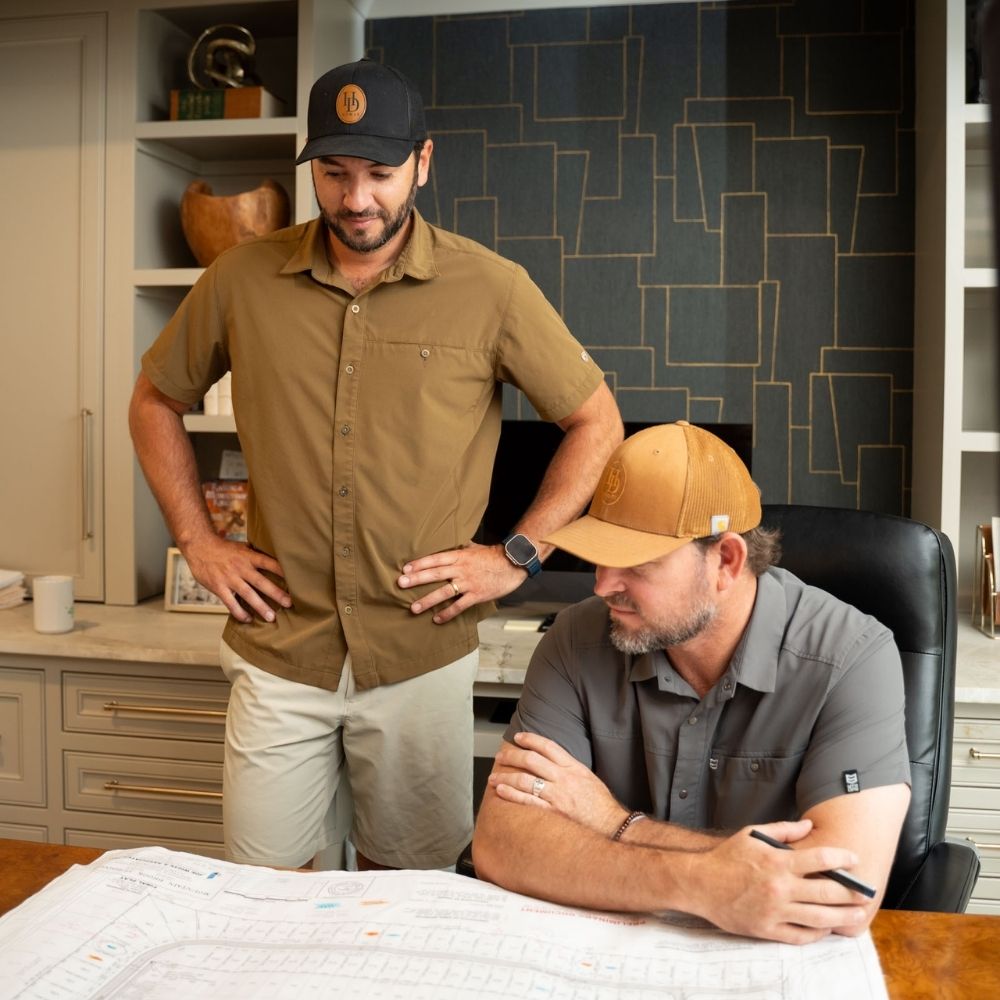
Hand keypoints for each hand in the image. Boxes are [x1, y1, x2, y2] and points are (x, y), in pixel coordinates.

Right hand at [181, 534, 290, 623]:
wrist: (199, 546)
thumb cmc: (223, 548)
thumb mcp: (241, 547)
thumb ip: (255, 555)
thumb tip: (275, 557)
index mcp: (248, 556)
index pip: (269, 563)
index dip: (282, 571)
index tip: (296, 580)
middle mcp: (240, 567)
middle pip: (261, 582)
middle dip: (276, 593)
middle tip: (289, 603)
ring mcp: (229, 578)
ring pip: (247, 595)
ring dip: (260, 607)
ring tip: (271, 617)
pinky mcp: (218, 587)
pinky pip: (230, 603)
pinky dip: (239, 612)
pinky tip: (247, 619)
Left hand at [398, 542, 525, 622]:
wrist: (513, 564)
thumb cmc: (493, 556)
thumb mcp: (475, 547)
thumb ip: (461, 547)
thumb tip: (450, 542)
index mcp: (460, 556)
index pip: (435, 559)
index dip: (420, 564)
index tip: (405, 569)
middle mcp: (462, 569)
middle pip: (435, 574)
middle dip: (417, 579)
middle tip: (401, 584)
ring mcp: (469, 583)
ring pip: (444, 592)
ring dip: (427, 600)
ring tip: (413, 607)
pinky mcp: (477, 595)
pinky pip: (459, 606)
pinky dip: (447, 613)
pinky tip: (437, 619)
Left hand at [488, 732, 626, 835]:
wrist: (611, 826)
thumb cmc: (601, 804)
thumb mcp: (588, 777)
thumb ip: (570, 768)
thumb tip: (552, 762)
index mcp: (574, 767)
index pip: (548, 746)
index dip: (530, 739)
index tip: (518, 738)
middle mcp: (564, 778)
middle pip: (532, 760)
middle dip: (512, 756)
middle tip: (500, 756)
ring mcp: (557, 796)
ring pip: (525, 780)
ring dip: (506, 776)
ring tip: (493, 776)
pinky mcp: (553, 813)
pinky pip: (527, 801)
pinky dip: (511, 794)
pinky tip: (501, 790)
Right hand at [685, 821, 869, 943]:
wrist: (700, 883)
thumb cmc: (727, 857)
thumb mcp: (752, 835)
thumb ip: (783, 830)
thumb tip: (809, 825)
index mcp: (777, 862)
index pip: (820, 859)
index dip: (842, 859)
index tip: (854, 859)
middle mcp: (780, 888)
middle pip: (827, 892)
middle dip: (851, 893)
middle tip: (866, 893)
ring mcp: (774, 911)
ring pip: (819, 918)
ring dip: (842, 917)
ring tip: (857, 915)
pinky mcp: (767, 929)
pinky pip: (800, 936)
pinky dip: (817, 934)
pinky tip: (826, 928)